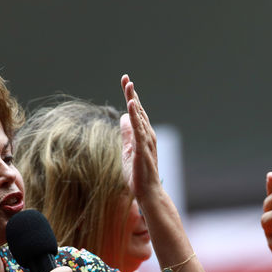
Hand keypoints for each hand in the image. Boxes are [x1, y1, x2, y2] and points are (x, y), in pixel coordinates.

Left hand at [121, 74, 159, 200]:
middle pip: (139, 111)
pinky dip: (136, 117)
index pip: (136, 112)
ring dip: (134, 101)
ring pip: (140, 118)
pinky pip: (139, 130)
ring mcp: (147, 142)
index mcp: (143, 135)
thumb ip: (126, 133)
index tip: (126, 82)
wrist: (148, 193)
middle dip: (132, 94)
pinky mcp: (143, 150)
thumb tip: (123, 116)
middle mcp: (148, 135)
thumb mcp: (127, 150)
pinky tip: (132, 105)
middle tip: (126, 78)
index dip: (131, 97)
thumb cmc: (138, 174)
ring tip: (129, 87)